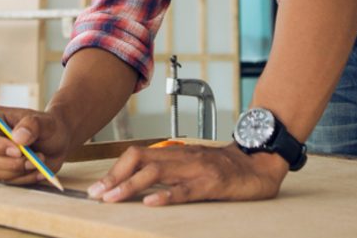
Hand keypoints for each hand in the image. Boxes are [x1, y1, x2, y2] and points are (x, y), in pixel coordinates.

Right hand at [0, 107, 71, 185]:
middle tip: (35, 159)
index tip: (18, 150)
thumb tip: (18, 137)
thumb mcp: (45, 122)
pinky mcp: (2, 171)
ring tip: (39, 161)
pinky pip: (6, 182)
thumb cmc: (49, 127)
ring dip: (19, 171)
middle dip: (11, 163)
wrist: (58, 141)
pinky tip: (39, 170)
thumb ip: (32, 125)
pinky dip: (25, 178)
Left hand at [86, 143, 287, 204]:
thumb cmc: (224, 167)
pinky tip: (151, 203)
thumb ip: (170, 170)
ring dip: (131, 186)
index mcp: (175, 153)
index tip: (98, 187)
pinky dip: (166, 195)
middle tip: (97, 194)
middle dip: (115, 177)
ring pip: (156, 173)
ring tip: (113, 198)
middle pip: (140, 160)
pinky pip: (186, 189)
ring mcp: (196, 169)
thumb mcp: (192, 164)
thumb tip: (139, 182)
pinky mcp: (212, 184)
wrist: (259, 163)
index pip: (137, 155)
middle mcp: (182, 157)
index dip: (115, 170)